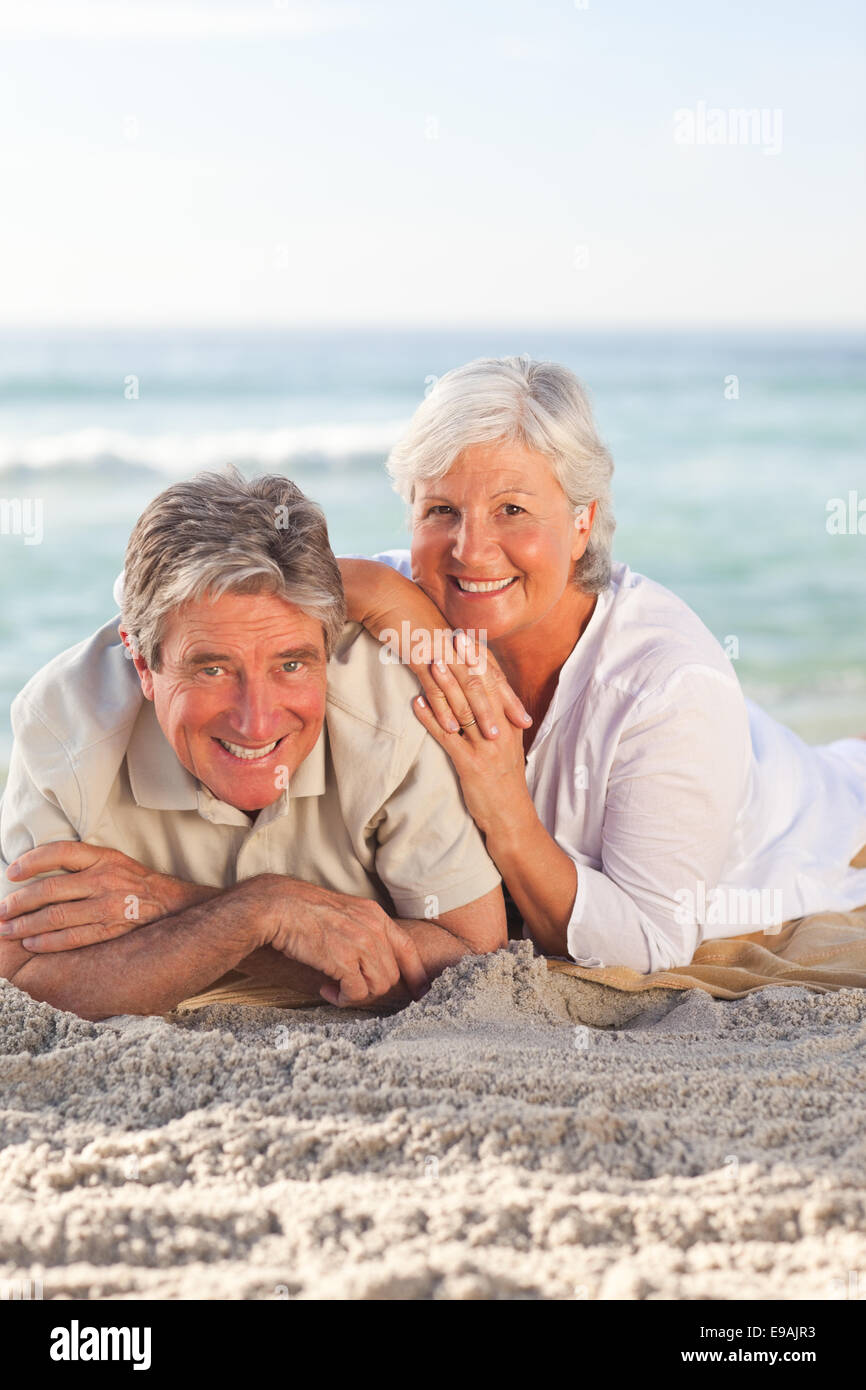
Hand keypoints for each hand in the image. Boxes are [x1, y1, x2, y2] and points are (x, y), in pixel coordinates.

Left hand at [0, 841, 216, 951]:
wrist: (174, 905)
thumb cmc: (136, 883)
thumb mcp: (114, 861)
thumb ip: (83, 864)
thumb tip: (41, 872)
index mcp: (104, 858)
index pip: (60, 852)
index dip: (32, 861)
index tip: (12, 873)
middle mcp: (104, 880)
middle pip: (51, 891)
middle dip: (19, 903)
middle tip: (0, 912)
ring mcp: (108, 907)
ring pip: (56, 917)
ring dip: (26, 926)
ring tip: (7, 930)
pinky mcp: (111, 929)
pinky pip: (72, 938)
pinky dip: (48, 942)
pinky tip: (31, 943)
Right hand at [249, 874, 429, 1006]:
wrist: (278, 907)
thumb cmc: (303, 911)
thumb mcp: (344, 912)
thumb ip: (362, 931)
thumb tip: (370, 959)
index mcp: (375, 915)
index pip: (408, 948)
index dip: (416, 973)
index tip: (420, 991)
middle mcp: (373, 928)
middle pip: (392, 973)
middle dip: (373, 987)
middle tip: (350, 988)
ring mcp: (360, 944)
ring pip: (378, 986)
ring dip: (357, 994)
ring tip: (336, 989)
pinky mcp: (343, 960)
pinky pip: (356, 992)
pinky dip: (343, 998)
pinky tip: (327, 991)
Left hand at [412, 631, 534, 836]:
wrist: (511, 819)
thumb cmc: (505, 784)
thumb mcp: (506, 749)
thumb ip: (497, 724)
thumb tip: (482, 701)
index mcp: (508, 725)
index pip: (494, 685)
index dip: (479, 660)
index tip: (466, 637)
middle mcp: (498, 732)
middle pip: (479, 690)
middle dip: (462, 663)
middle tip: (447, 638)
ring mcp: (484, 748)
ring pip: (463, 709)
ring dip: (446, 684)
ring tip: (431, 661)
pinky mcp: (469, 765)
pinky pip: (447, 737)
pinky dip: (431, 718)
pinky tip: (416, 703)